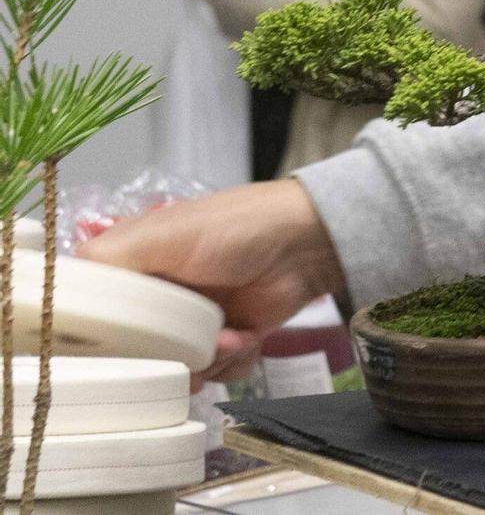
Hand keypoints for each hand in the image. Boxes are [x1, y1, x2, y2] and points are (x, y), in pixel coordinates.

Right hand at [77, 179, 347, 383]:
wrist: (304, 241)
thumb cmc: (232, 227)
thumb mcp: (158, 235)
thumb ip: (106, 259)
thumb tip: (64, 287)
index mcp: (133, 268)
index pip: (96, 313)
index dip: (102, 336)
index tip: (118, 346)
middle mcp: (159, 299)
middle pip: (134, 354)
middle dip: (159, 360)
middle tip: (178, 351)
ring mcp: (194, 322)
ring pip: (175, 370)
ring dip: (203, 362)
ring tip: (226, 338)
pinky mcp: (229, 340)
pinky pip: (216, 373)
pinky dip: (232, 361)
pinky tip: (245, 337)